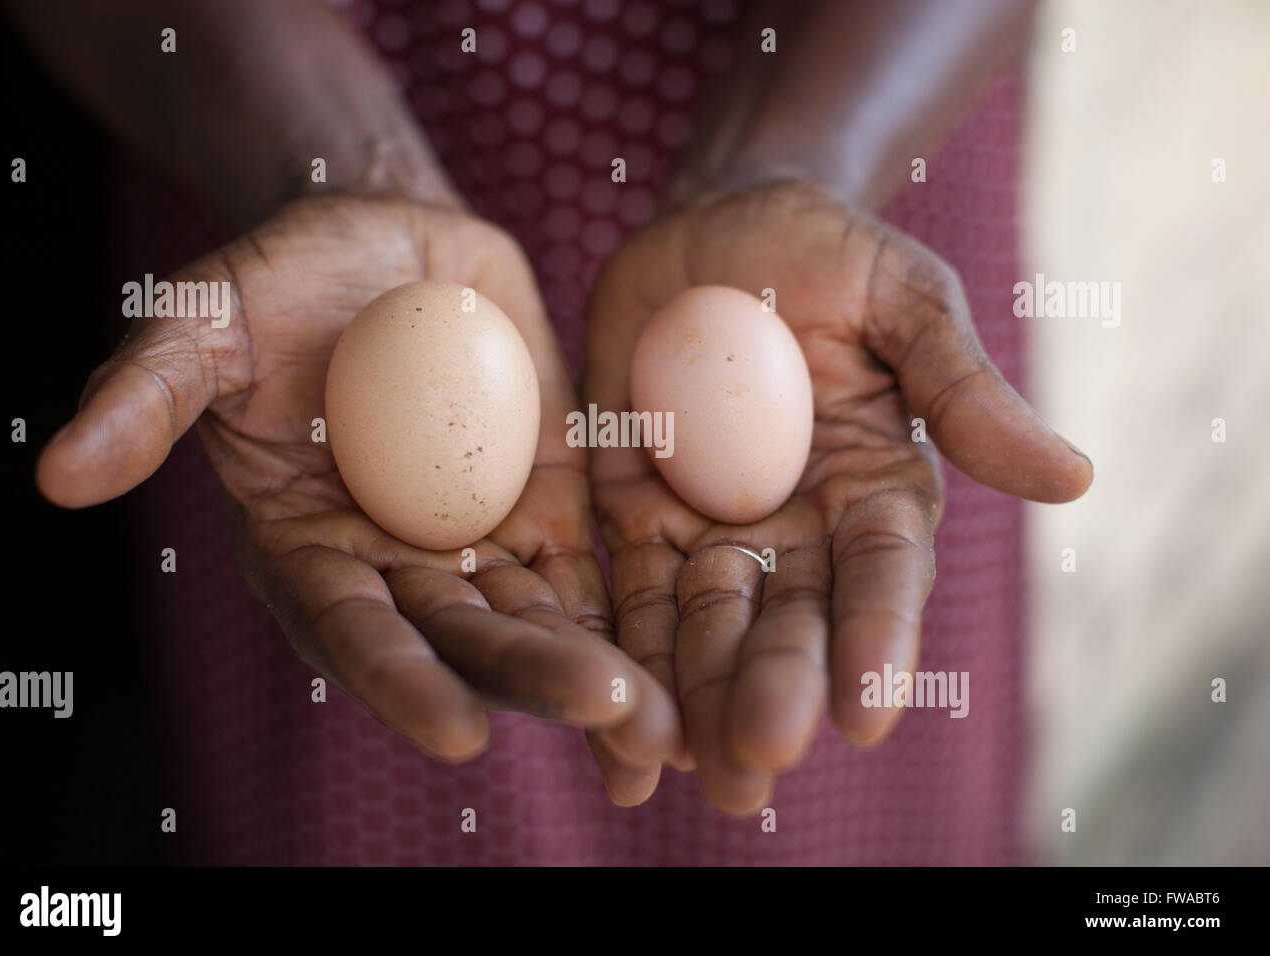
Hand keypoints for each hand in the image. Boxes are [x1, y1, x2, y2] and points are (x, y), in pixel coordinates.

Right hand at [37, 195, 679, 783]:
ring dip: (603, 673)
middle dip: (535, 680)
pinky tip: (685, 661)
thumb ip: (145, 394)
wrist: (384, 242)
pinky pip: (594, 568)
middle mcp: (397, 567)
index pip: (352, 630)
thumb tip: (55, 474)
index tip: (458, 732)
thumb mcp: (202, 320)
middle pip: (467, 641)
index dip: (398, 681)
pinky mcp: (548, 506)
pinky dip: (635, 616)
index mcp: (309, 550)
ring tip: (665, 720)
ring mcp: (480, 542)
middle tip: (608, 714)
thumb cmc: (281, 280)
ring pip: (543, 621)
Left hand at [584, 180, 1091, 813]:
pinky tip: (610, 719)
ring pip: (705, 624)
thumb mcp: (905, 302)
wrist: (716, 227)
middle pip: (791, 621)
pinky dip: (621, 649)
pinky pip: (628, 589)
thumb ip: (963, 391)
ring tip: (685, 769)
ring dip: (693, 696)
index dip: (877, 643)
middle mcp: (801, 529)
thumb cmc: (829, 257)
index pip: (883, 577)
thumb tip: (1074, 478)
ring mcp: (713, 527)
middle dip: (774, 688)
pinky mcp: (635, 513)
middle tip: (757, 761)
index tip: (865, 716)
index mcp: (876, 490)